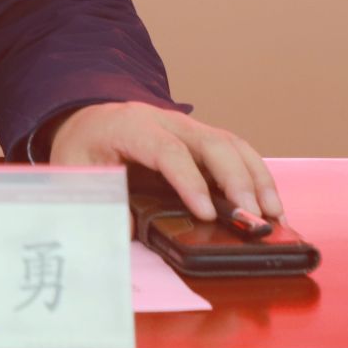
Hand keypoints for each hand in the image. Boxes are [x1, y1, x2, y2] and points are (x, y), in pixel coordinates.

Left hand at [44, 101, 281, 221]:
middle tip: (253, 218)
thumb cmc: (84, 146)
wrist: (89, 117)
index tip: (206, 214)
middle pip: (211, 143)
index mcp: (131, 126)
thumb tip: (129, 230)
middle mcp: (166, 121)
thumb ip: (97, 199)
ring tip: (273, 215)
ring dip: (256, 178)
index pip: (167, 151)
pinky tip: (270, 205)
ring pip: (231, 144)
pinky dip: (257, 176)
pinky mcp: (201, 139)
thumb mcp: (74, 170)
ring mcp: (188, 127)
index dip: (190, 182)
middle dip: (236, 180)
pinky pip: (236, 152)